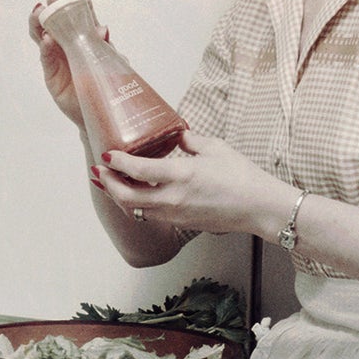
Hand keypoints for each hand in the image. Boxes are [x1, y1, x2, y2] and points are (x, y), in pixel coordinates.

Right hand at [29, 0, 107, 129]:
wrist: (100, 114)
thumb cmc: (106, 88)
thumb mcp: (111, 65)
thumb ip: (107, 48)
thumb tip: (103, 29)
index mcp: (86, 40)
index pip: (81, 16)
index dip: (78, 2)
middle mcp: (70, 46)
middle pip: (58, 21)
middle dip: (55, 6)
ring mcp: (59, 58)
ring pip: (44, 35)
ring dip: (41, 21)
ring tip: (40, 12)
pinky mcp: (52, 75)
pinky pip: (46, 58)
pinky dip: (46, 48)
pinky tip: (47, 39)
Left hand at [92, 131, 291, 239]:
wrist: (260, 208)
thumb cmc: (242, 177)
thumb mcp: (215, 148)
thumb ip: (190, 140)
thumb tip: (177, 135)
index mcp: (181, 176)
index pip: (137, 172)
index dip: (117, 164)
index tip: (106, 155)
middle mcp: (173, 199)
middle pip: (126, 198)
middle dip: (108, 185)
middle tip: (99, 171)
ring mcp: (175, 214)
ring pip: (135, 210)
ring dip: (119, 197)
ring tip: (109, 183)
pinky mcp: (181, 223)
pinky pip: (149, 216)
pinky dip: (136, 205)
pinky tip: (134, 195)